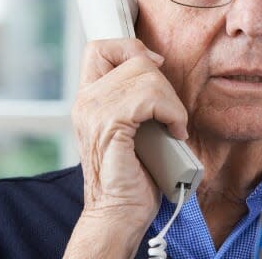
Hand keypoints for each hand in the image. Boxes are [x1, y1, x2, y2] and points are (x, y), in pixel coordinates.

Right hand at [64, 39, 187, 257]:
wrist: (119, 213)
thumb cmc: (131, 175)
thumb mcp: (132, 126)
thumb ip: (134, 98)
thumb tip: (157, 66)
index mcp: (88, 98)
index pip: (100, 47)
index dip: (131, 48)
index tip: (155, 69)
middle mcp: (86, 101)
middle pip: (133, 57)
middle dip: (163, 82)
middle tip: (170, 113)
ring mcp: (94, 112)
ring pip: (146, 76)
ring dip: (171, 101)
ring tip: (174, 125)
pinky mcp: (110, 126)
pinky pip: (151, 98)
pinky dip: (172, 113)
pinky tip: (175, 132)